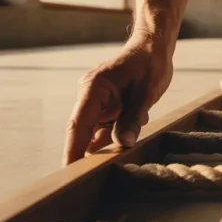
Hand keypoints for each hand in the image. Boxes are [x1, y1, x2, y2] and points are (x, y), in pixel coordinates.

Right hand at [63, 36, 173, 164]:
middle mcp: (89, 95)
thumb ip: (133, 119)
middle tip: (93, 175)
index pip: (77, 125)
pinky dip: (119, 130)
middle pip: (83, 131)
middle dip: (91, 151)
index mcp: (94, 89)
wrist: (153, 47)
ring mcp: (96, 101)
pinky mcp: (105, 105)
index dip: (72, 151)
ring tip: (135, 120)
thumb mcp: (146, 93)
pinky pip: (107, 126)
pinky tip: (137, 116)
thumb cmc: (150, 65)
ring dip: (113, 137)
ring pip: (97, 131)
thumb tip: (123, 144)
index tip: (68, 173)